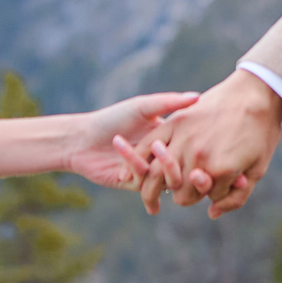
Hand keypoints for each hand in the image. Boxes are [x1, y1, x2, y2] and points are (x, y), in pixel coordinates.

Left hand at [70, 90, 196, 187]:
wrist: (82, 138)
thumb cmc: (113, 118)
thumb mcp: (142, 107)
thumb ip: (169, 102)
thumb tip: (198, 97)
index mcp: (168, 138)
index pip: (191, 143)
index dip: (195, 138)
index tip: (199, 130)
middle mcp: (161, 157)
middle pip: (184, 164)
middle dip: (181, 156)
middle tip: (170, 143)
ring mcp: (150, 172)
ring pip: (167, 176)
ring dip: (162, 163)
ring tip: (152, 145)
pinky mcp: (135, 184)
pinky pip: (144, 179)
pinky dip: (132, 161)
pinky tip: (118, 143)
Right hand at [134, 69, 281, 217]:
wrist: (257, 92)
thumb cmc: (262, 132)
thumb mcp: (257, 170)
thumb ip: (236, 198)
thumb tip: (211, 213)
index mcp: (220, 170)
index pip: (203, 197)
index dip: (209, 195)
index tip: (215, 186)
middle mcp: (199, 157)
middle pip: (179, 190)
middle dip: (185, 193)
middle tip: (186, 189)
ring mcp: (185, 138)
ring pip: (158, 172)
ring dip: (155, 184)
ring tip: (153, 190)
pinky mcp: (176, 120)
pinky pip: (148, 144)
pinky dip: (138, 158)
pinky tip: (133, 169)